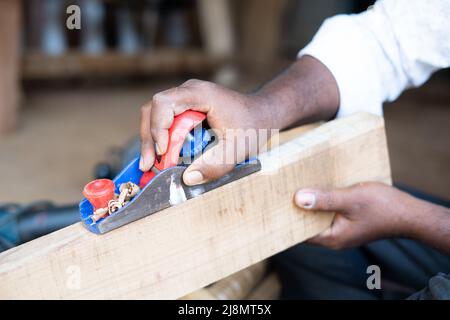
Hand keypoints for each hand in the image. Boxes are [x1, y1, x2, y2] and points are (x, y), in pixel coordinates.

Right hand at [140, 79, 271, 184]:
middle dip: (149, 138)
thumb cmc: (253, 127)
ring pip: (155, 114)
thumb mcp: (238, 150)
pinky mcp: (186, 107)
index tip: (164, 151)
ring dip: (151, 139)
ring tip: (150, 164)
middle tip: (148, 164)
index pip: (164, 103)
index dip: (158, 127)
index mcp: (201, 94)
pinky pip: (165, 119)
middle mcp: (189, 91)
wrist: (263, 114)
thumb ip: (215, 165)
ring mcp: (186, 98)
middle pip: (154, 109)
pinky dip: (159, 137)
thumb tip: (188, 178)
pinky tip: (161, 156)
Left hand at [294, 182, 424, 248]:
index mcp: (332, 238)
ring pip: (317, 217)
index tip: (275, 203)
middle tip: (283, 190)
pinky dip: (322, 201)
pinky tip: (318, 187)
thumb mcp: (351, 199)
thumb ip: (325, 199)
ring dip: (310, 203)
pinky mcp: (347, 221)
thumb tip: (298, 199)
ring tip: (297, 186)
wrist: (410, 214)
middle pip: (306, 224)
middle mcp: (334, 237)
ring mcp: (341, 230)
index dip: (287, 218)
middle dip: (296, 208)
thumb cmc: (384, 208)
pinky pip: (328, 212)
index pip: (299, 232)